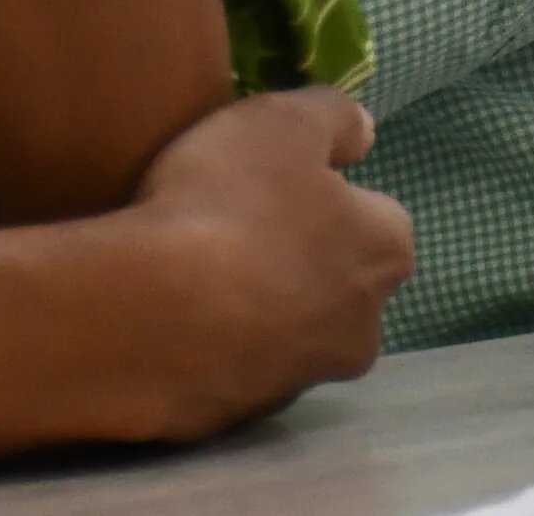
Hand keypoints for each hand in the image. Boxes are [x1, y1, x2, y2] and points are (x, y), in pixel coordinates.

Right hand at [83, 89, 414, 441]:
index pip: (378, 220)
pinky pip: (235, 369)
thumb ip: (333, 117)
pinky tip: (172, 319)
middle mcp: (360, 329)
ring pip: (290, 333)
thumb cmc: (230, 204)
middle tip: (238, 228)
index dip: (330, 197)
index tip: (279, 184)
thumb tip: (363, 134)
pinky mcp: (240, 416)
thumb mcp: (282, 121)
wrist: (148, 315)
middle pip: (340, 284)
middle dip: (302, 261)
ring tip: (194, 275)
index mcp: (385, 253)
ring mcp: (300, 382)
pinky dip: (215, 347)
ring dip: (257, 308)